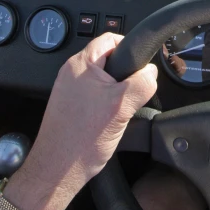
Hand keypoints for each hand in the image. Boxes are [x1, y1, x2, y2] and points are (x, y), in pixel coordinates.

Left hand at [5, 33, 156, 209]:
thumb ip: (141, 83)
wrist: (57, 171)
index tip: (143, 64)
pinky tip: (111, 120)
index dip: (130, 47)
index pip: (110, 39)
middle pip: (107, 59)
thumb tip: (151, 73)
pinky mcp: (70, 106)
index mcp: (81, 64)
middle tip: (135, 91)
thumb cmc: (81, 140)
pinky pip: (94, 94)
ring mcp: (69, 90)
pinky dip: (106, 102)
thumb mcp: (122, 107)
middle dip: (125, 73)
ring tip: (122, 109)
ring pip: (102, 79)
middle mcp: (71, 72)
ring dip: (116, 90)